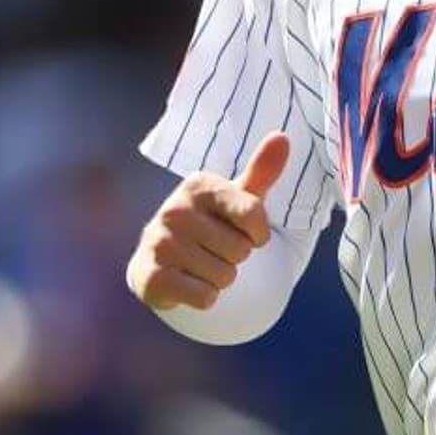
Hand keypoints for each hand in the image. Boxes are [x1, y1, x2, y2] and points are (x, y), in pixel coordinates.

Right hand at [127, 133, 290, 311]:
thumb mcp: (236, 198)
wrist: (158, 260)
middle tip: (214, 250)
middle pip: (240, 250)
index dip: (257, 234)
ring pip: (225, 276)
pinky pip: (205, 297)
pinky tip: (189, 283)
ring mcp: (161, 243)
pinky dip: (205, 297)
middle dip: (235, 258)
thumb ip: (260, 171)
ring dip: (220, 279)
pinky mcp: (153, 276)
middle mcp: (175, 210)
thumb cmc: (209, 225)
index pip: (254, 215)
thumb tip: (283, 136)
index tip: (243, 231)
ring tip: (201, 266)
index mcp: (198, 185)